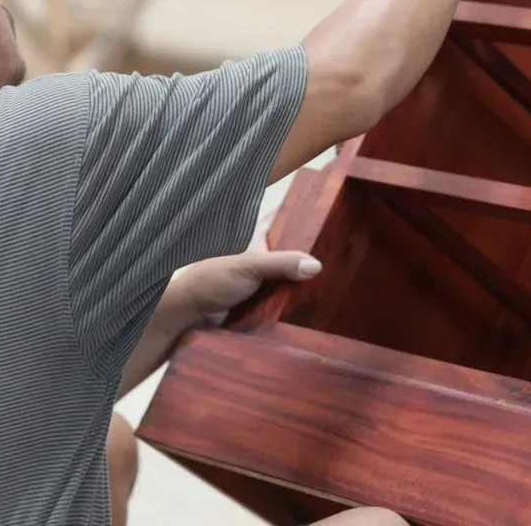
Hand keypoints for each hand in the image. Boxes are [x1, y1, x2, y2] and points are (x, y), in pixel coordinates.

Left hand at [165, 210, 321, 325]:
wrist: (189, 315)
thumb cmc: (212, 280)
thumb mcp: (250, 266)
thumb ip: (282, 263)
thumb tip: (316, 265)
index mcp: (255, 235)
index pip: (284, 219)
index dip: (304, 216)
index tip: (331, 216)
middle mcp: (258, 253)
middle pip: (291, 249)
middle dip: (310, 254)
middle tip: (341, 254)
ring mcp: (259, 276)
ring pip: (288, 274)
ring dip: (303, 279)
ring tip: (336, 278)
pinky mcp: (259, 297)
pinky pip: (283, 294)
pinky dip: (294, 297)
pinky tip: (314, 300)